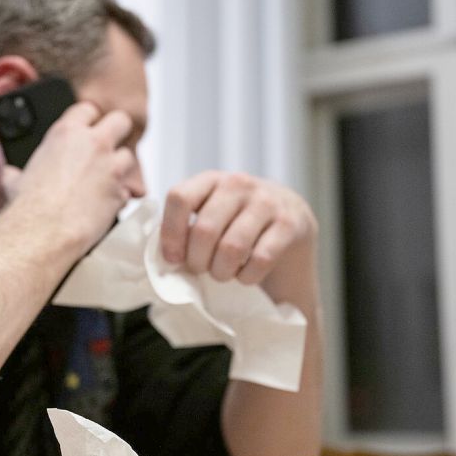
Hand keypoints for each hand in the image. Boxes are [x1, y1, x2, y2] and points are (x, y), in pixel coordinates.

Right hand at [6, 102, 143, 254]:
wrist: (44, 232)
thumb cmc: (29, 207)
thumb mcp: (15, 181)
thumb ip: (17, 172)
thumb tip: (10, 175)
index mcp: (66, 133)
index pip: (88, 109)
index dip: (89, 119)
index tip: (87, 129)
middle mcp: (93, 144)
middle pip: (120, 121)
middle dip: (117, 132)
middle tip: (109, 145)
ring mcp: (111, 167)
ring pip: (129, 157)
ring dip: (120, 168)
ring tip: (106, 181)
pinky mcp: (121, 192)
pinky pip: (128, 190)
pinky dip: (119, 197)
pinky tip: (106, 205)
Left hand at [159, 171, 316, 286]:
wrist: (291, 227)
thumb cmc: (237, 227)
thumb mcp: (210, 216)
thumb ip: (186, 227)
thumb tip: (164, 256)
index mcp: (210, 179)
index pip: (180, 198)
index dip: (171, 233)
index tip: (173, 258)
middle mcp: (239, 183)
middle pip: (205, 229)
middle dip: (198, 261)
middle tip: (202, 270)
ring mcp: (267, 201)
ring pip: (232, 247)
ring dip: (222, 271)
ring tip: (222, 274)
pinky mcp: (291, 223)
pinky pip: (260, 259)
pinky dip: (248, 276)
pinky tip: (246, 275)